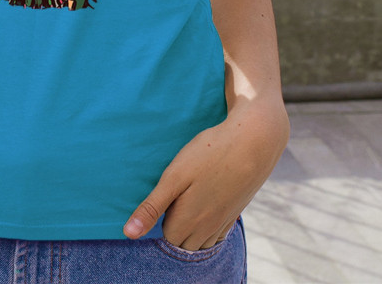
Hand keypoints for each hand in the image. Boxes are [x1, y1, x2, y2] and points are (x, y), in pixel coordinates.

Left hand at [123, 97, 288, 250]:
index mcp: (190, 220)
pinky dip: (209, 225)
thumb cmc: (209, 154)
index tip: (165, 193)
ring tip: (190, 197)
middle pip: (184, 241)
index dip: (161, 216)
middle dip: (176, 225)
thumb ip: (152, 206)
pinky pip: (219, 232)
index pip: (167, 236)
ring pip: (202, 240)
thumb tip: (128, 233)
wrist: (253, 140)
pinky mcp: (236, 211)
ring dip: (192, 228)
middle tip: (176, 194)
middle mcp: (208, 227)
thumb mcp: (174, 176)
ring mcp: (225, 220)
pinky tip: (208, 201)